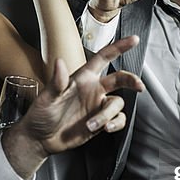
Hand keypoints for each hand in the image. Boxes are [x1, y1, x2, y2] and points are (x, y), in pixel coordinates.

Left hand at [2, 36, 143, 176]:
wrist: (40, 139)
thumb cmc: (41, 114)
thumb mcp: (46, 98)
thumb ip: (56, 82)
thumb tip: (59, 62)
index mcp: (82, 78)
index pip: (103, 58)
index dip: (119, 47)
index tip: (134, 40)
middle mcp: (93, 89)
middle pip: (119, 79)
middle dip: (131, 80)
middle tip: (138, 86)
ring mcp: (97, 105)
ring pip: (117, 103)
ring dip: (108, 115)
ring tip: (92, 125)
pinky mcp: (101, 122)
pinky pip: (118, 119)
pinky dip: (115, 124)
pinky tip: (104, 128)